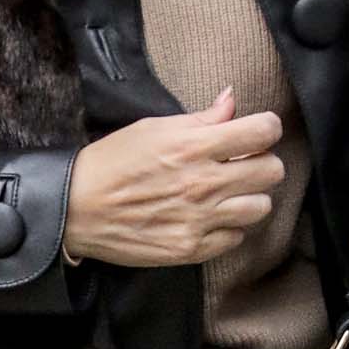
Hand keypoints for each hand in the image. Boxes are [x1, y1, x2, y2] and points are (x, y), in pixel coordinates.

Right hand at [64, 88, 285, 267]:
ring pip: (260, 207)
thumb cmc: (111, 163)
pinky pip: (235, 237)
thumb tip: (231, 100)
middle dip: (263, 162)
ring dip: (250, 197)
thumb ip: (200, 119)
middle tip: (244, 163)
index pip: (262, 132)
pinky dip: (228, 227)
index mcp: (193, 146)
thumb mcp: (153, 128)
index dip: (268, 128)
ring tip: (229, 193)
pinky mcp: (191, 248)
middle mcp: (203, 184)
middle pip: (271, 171)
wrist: (76, 209)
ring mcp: (199, 220)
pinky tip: (210, 217)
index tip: (258, 131)